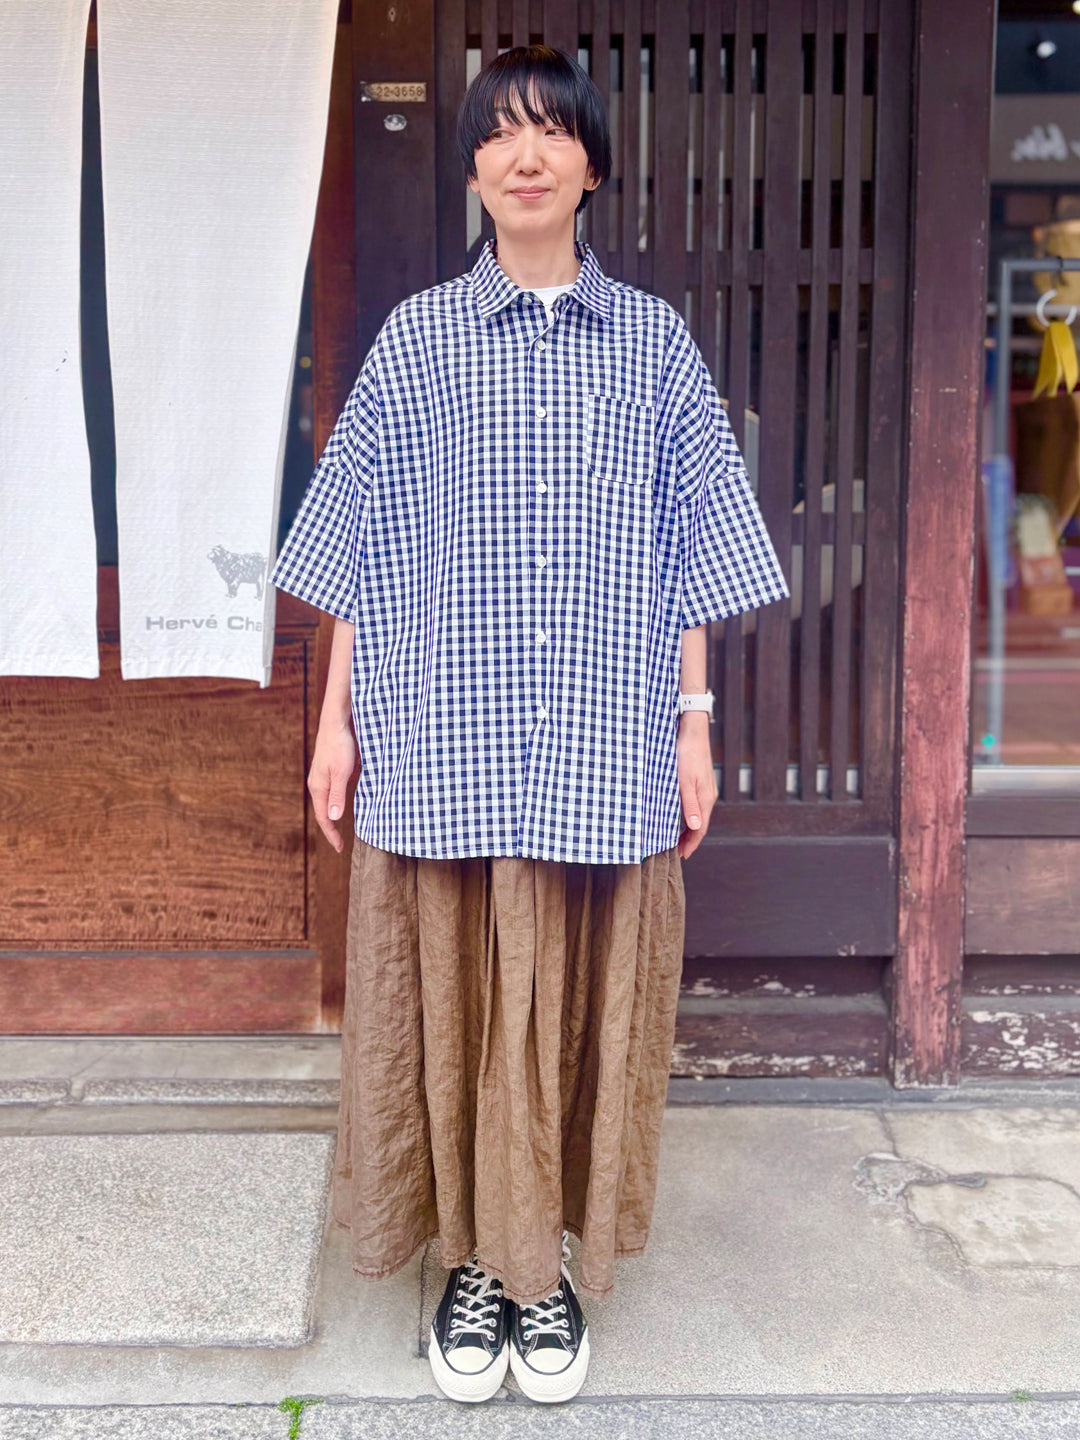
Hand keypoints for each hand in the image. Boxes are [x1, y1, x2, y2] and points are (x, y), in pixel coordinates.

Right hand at [308, 720, 359, 852]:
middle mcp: (318, 785)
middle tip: (339, 844)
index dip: (331, 834)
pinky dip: (338, 803)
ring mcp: (323, 777)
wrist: (336, 723)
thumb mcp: (342, 772)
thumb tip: (333, 818)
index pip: (323, 818)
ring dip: (333, 817)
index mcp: (318, 787)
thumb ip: (337, 795)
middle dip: (330, 829)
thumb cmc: (340, 746)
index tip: (339, 848)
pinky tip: (345, 806)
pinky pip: (333, 792)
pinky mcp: (330, 771)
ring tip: (341, 830)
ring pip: (328, 803)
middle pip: (323, 812)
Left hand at [676, 714, 717, 859]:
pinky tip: (680, 815)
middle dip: (690, 839)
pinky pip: (696, 805)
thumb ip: (690, 805)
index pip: (700, 829)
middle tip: (677, 851)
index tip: (682, 855)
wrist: (692, 731)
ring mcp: (705, 789)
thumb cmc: (686, 755)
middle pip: (700, 824)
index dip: (692, 844)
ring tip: (678, 838)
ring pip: (698, 814)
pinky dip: (688, 815)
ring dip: (689, 828)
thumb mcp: (684, 781)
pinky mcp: (700, 781)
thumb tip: (696, 827)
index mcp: (705, 799)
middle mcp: (708, 796)